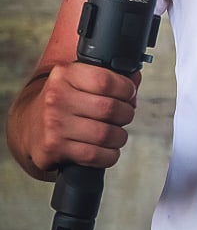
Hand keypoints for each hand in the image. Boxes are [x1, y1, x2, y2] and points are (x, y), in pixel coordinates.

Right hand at [24, 61, 140, 172]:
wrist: (29, 126)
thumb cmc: (62, 101)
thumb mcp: (77, 79)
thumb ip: (108, 76)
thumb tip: (135, 79)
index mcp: (65, 74)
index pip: (106, 81)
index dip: (126, 89)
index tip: (129, 94)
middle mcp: (57, 97)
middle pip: (109, 109)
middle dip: (126, 114)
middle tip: (125, 116)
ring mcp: (54, 124)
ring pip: (105, 134)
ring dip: (119, 137)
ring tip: (117, 134)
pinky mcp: (54, 147)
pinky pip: (94, 155)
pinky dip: (109, 155)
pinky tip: (107, 150)